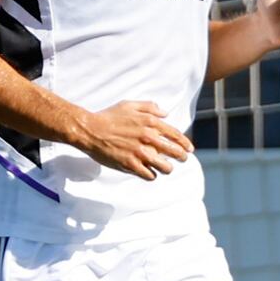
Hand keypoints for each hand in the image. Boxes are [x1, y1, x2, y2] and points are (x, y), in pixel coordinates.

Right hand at [69, 101, 193, 181]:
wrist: (90, 130)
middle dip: (181, 157)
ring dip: (167, 168)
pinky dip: (151, 175)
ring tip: (164, 167)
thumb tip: (165, 113)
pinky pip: (150, 175)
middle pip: (175, 152)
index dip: (185, 144)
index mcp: (150, 123)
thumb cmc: (108, 117)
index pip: (176, 135)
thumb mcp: (129, 105)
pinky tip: (149, 172)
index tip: (189, 149)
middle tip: (181, 160)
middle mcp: (148, 138)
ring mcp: (140, 153)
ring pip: (165, 167)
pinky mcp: (131, 165)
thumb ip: (149, 107)